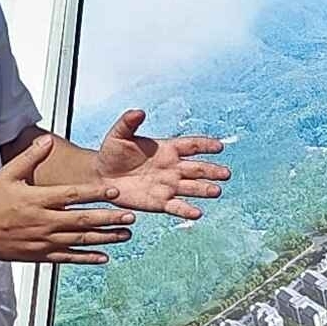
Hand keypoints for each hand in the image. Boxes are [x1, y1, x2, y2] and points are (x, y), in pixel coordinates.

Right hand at [0, 142, 136, 266]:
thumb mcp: (7, 174)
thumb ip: (30, 157)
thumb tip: (47, 140)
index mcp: (36, 200)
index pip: (71, 195)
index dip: (94, 193)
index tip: (114, 192)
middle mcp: (42, 222)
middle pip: (82, 220)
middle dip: (108, 218)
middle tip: (130, 216)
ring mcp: (42, 241)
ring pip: (79, 241)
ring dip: (104, 238)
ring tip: (125, 235)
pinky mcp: (40, 256)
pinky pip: (68, 258)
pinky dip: (86, 258)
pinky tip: (104, 257)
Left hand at [90, 109, 231, 218]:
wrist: (101, 176)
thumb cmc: (111, 153)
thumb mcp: (118, 134)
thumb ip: (129, 123)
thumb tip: (139, 112)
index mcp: (167, 149)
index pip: (192, 145)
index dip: (206, 145)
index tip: (219, 147)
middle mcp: (173, 168)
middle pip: (198, 168)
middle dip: (212, 171)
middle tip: (225, 174)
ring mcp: (169, 186)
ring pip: (192, 188)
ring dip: (205, 189)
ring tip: (216, 191)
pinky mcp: (160, 202)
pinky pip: (177, 206)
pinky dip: (186, 210)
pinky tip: (197, 213)